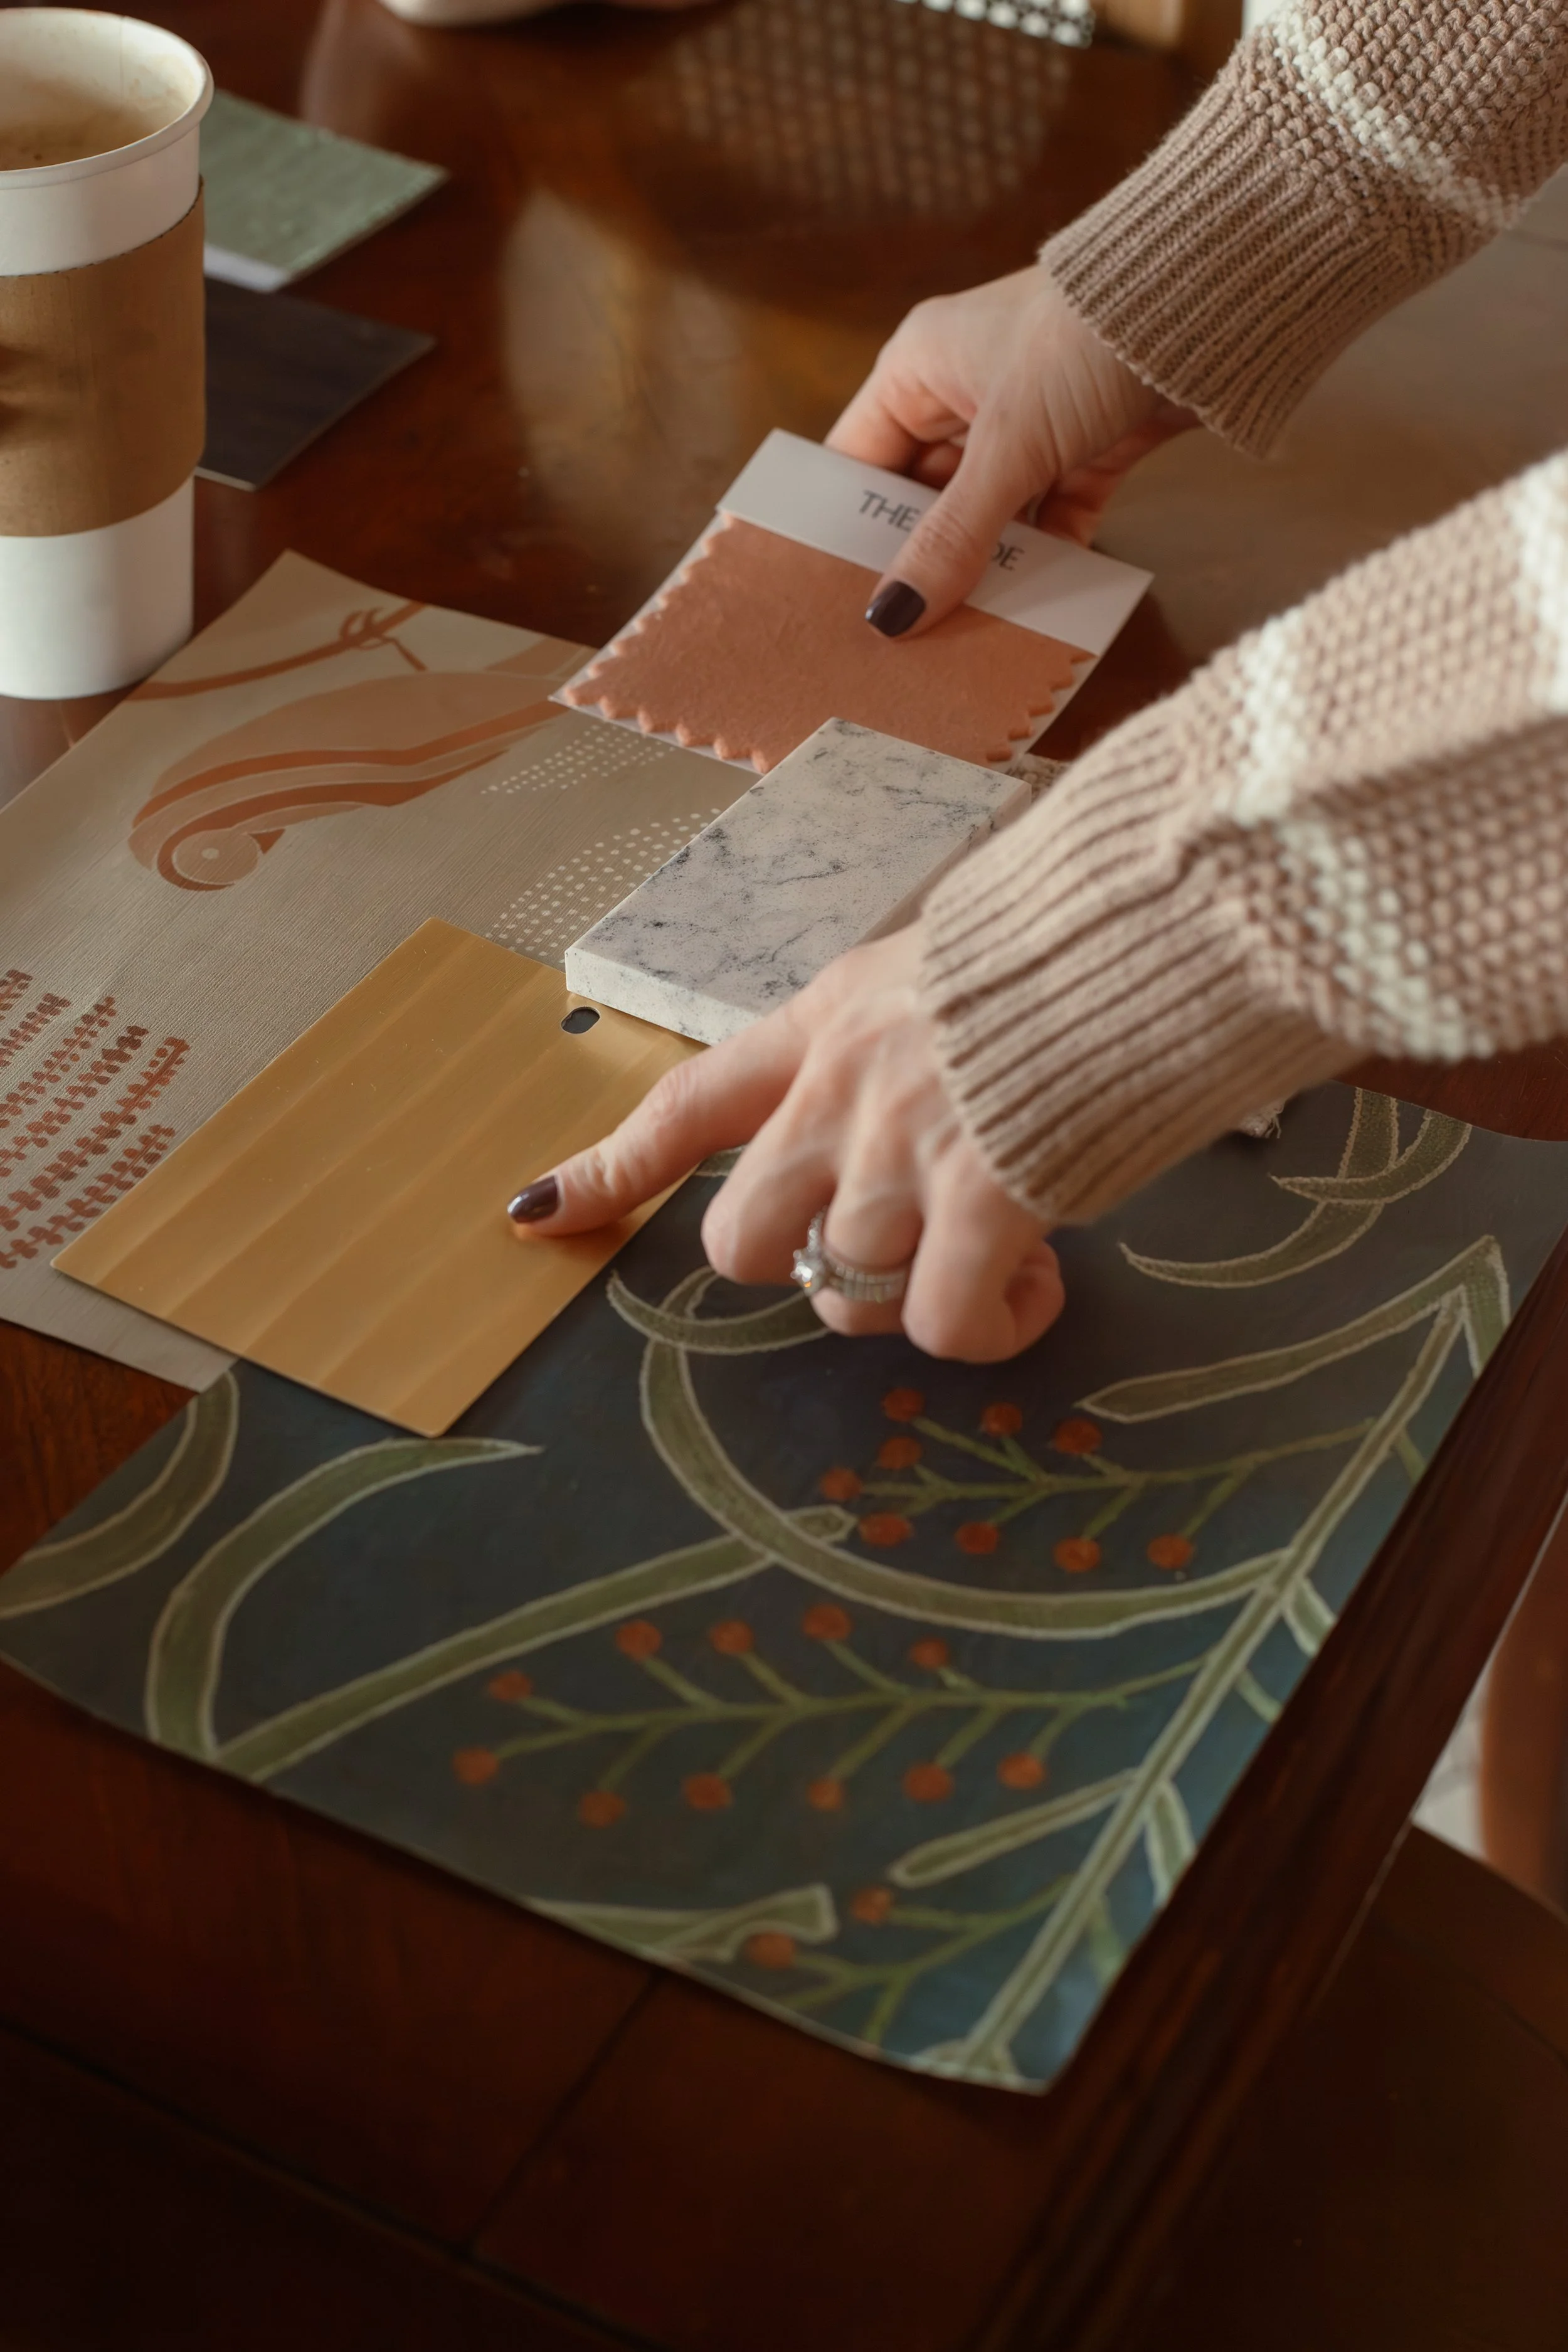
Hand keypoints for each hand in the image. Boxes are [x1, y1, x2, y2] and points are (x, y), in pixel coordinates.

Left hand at [508, 928, 1064, 1361]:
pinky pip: (942, 1324)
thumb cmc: (1079, 936)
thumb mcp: (946, 971)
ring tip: (1012, 1252)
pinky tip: (1036, 1284)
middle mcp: (840, 1091)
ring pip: (847, 1291)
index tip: (537, 1213)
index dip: (612, 1166)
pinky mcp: (981, 1198)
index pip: (687, 1100)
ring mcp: (902, 1148)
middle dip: (802, 1268)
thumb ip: (902, 1048)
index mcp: (826, 1022)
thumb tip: (927, 1119)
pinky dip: (987, 1327)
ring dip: (920, 1299)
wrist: (1163, 913)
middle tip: (894, 1253)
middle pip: (740, 1239)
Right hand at [828, 267, 1192, 636]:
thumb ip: (951, 537)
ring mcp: (1029, 425)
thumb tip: (892, 616)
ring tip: (958, 642)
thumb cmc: (1083, 339)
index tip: (832, 599)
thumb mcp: (1007, 447)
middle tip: (897, 641)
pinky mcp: (1087, 450)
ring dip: (983, 573)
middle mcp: (966, 395)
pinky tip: (1032, 615)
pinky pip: (1051, 521)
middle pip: (922, 500)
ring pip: (989, 518)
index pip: (857, 462)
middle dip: (918, 564)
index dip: (842, 530)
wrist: (1212, 297)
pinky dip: (1046, 563)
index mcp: (919, 370)